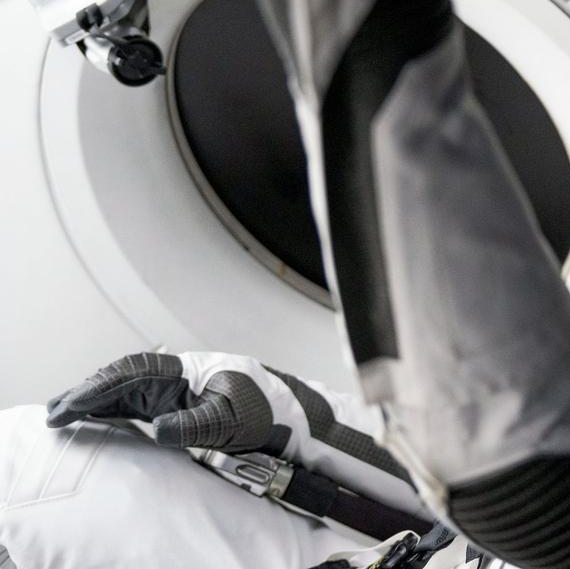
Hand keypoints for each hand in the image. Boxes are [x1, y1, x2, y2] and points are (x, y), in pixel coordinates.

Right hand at [46, 351, 279, 452]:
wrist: (283, 410)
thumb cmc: (261, 410)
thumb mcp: (230, 421)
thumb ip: (195, 425)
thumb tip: (157, 430)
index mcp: (185, 372)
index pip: (135, 373)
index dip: (102, 386)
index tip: (75, 400)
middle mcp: (174, 376)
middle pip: (122, 377)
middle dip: (86, 391)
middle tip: (53, 411)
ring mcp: (172, 389)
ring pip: (123, 388)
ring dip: (92, 398)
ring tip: (59, 413)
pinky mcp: (173, 402)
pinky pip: (133, 401)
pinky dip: (108, 406)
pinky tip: (90, 415)